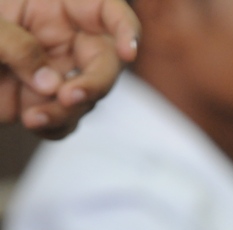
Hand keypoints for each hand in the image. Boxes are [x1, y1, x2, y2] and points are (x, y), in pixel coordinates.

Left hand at [0, 0, 138, 137]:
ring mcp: (51, 70)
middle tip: (70, 96)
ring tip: (35, 116)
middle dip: (94, 83)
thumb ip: (15, 43)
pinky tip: (33, 120)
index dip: (125, 29)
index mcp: (58, 4)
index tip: (128, 51)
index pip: (108, 12)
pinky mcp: (35, 99)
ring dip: (68, 110)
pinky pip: (59, 118)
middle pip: (104, 63)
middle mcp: (61, 37)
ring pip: (84, 97)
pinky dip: (51, 124)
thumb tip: (49, 83)